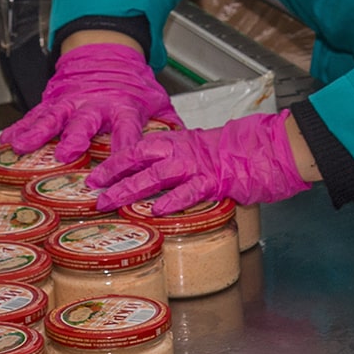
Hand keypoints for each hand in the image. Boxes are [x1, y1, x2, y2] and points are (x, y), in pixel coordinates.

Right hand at [0, 43, 182, 162]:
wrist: (103, 52)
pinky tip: (6, 140)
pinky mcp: (52, 101)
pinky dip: (19, 127)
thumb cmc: (129, 83)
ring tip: (21, 146)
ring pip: (52, 118)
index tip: (124, 162)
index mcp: (121, 107)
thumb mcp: (154, 98)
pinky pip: (33, 115)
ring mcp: (70, 103)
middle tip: (66, 154)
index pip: (126, 128)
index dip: (126, 145)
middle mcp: (93, 105)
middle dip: (74, 138)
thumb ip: (168, 121)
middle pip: (83, 123)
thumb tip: (187, 141)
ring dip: (36, 134)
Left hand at [87, 110, 312, 214]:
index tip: (92, 177)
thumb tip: (139, 179)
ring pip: (156, 176)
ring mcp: (195, 166)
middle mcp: (179, 152)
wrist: (261, 147)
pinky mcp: (214, 182)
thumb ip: (167, 161)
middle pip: (138, 160)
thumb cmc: (223, 152)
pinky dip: (172, 201)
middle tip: (92, 192)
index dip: (111, 163)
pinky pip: (189, 192)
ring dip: (130, 189)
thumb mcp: (189, 150)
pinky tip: (156, 211)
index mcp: (171, 142)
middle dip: (112, 175)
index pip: (134, 150)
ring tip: (111, 201)